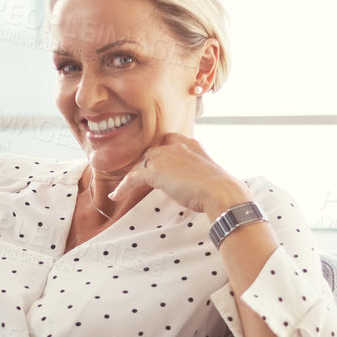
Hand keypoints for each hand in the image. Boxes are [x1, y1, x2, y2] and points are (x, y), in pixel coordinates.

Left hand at [106, 134, 245, 217]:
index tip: (157, 163)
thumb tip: (196, 184)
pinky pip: (132, 178)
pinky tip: (116, 195)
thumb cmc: (220, 188)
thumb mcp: (209, 173)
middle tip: (139, 177)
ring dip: (133, 176)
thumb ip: (197, 172)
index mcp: (190, 144)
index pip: (168, 141)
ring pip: (141, 164)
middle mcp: (176, 145)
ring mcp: (165, 157)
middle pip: (151, 153)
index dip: (160, 153)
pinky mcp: (155, 171)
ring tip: (125, 187)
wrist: (220, 191)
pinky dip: (123, 186)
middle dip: (144, 164)